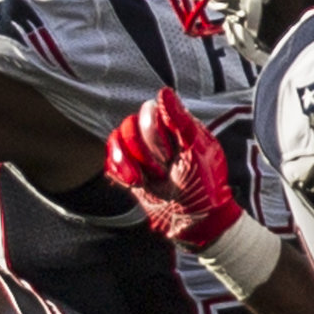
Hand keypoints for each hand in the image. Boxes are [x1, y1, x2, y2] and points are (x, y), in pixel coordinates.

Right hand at [103, 88, 244, 249]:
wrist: (194, 221)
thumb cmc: (204, 186)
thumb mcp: (198, 150)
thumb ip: (179, 120)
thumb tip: (163, 92)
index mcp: (175, 126)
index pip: (147, 112)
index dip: (154, 134)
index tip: (171, 154)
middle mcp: (157, 136)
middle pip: (129, 126)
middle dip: (144, 154)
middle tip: (163, 171)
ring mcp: (141, 154)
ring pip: (115, 141)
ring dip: (128, 164)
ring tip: (144, 180)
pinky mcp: (128, 171)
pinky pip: (109, 161)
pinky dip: (118, 172)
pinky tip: (134, 183)